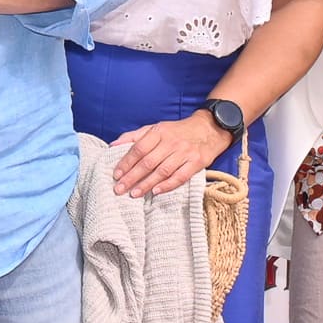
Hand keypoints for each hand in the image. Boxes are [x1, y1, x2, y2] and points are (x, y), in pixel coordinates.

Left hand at [111, 111, 232, 198]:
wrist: (209, 128)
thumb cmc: (178, 131)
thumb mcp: (156, 128)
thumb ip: (134, 136)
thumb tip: (113, 145)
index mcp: (159, 132)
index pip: (138, 148)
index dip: (126, 162)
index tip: (116, 174)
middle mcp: (171, 142)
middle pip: (148, 162)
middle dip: (132, 177)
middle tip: (119, 189)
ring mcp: (185, 153)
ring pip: (162, 171)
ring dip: (146, 184)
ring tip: (133, 194)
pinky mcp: (197, 162)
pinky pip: (180, 176)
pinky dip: (168, 185)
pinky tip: (156, 192)